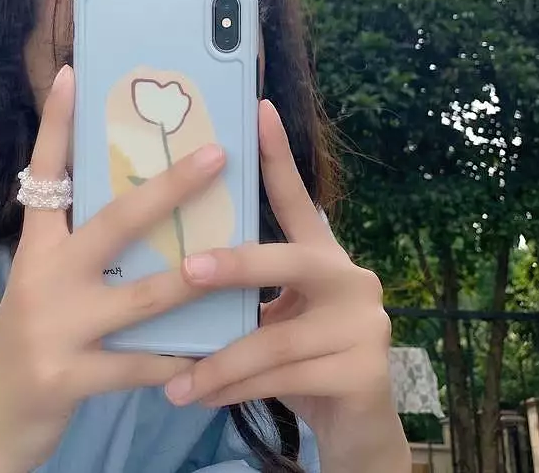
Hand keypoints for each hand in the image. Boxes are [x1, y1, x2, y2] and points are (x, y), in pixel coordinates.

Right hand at [0, 65, 225, 472]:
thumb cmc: (32, 337)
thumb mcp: (46, 282)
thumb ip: (82, 248)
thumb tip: (142, 205)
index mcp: (38, 247)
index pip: (46, 173)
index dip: (58, 124)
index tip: (73, 74)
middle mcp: (44, 276)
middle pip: (112, 221)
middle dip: (169, 187)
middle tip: (216, 154)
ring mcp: (55, 326)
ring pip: (139, 295)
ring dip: (191, 276)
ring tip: (233, 255)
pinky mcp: (68, 377)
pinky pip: (139, 366)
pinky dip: (177, 361)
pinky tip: (213, 357)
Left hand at [162, 100, 408, 471]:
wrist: (356, 430)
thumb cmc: (303, 361)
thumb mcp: (277, 316)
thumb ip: (248, 291)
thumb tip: (175, 266)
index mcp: (324, 256)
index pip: (298, 198)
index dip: (278, 154)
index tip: (258, 108)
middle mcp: (351, 278)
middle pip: (288, 260)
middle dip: (234, 266)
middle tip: (185, 271)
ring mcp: (365, 324)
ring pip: (274, 337)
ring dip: (218, 361)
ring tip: (174, 380)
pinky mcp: (364, 370)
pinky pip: (283, 378)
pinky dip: (236, 390)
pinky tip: (200, 396)